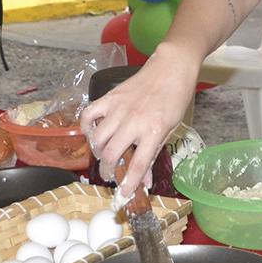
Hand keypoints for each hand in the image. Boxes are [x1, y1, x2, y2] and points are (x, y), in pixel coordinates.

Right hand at [79, 47, 196, 196]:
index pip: (138, 164)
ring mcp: (119, 108)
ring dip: (98, 152)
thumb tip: (144, 181)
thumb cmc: (175, 98)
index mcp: (154, 130)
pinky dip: (86, 127)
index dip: (129, 183)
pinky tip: (93, 134)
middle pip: (113, 154)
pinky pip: (89, 115)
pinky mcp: (110, 97)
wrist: (171, 68)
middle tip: (112, 175)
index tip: (123, 194)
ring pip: (98, 138)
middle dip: (109, 171)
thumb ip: (154, 155)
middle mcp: (134, 121)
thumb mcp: (171, 129)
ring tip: (105, 155)